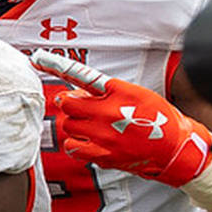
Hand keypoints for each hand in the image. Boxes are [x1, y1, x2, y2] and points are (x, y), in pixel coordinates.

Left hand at [31, 50, 211, 185]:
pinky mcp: (103, 154)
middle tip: (81, 108)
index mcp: (118, 92)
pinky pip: (72, 147)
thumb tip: (79, 92)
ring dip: (74, 125)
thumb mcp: (137, 94)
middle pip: (67, 104)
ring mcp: (104, 134)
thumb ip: (107, 91)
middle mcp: (108, 111)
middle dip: (70, 104)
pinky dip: (75, 144)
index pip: (83, 75)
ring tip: (90, 127)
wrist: (175, 149)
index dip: (57, 66)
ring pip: (68, 125)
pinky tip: (87, 142)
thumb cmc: (157, 119)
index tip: (36, 58)